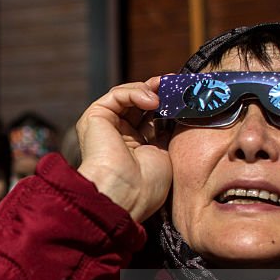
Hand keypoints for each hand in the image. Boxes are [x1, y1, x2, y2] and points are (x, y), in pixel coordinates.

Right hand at [76, 78, 171, 221]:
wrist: (125, 194)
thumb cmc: (146, 186)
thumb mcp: (166, 154)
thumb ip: (168, 132)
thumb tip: (179, 110)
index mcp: (136, 148)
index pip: (152, 118)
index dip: (168, 105)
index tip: (185, 96)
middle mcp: (119, 136)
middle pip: (140, 105)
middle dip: (159, 92)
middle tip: (176, 84)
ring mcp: (106, 127)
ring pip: (127, 96)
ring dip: (148, 89)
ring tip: (165, 91)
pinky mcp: (94, 118)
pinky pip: (116, 95)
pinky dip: (135, 92)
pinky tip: (152, 100)